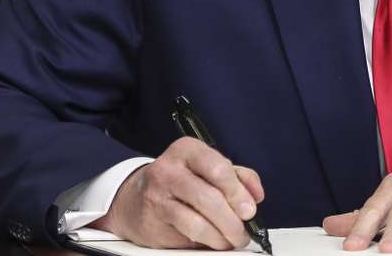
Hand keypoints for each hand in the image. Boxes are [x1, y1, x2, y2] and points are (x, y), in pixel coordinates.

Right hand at [92, 138, 264, 249]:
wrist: (134, 198)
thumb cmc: (181, 181)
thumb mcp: (208, 168)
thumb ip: (238, 176)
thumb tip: (256, 194)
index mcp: (187, 150)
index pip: (218, 168)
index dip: (238, 192)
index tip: (250, 210)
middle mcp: (169, 169)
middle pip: (210, 197)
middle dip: (232, 220)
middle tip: (243, 232)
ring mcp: (157, 195)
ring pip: (197, 222)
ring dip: (221, 237)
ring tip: (231, 240)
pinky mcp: (152, 220)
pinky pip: (186, 234)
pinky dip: (206, 242)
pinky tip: (214, 241)